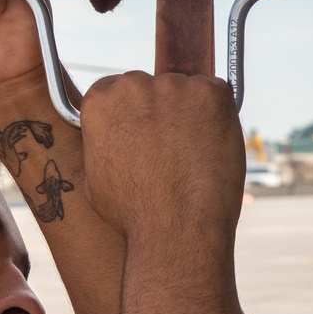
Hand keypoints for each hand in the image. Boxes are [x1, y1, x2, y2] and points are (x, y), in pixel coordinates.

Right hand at [79, 70, 246, 237]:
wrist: (176, 228)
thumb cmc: (133, 213)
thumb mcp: (95, 176)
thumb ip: (101, 143)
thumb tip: (107, 136)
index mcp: (101, 101)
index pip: (114, 89)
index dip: (130, 112)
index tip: (140, 131)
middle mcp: (134, 85)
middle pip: (150, 87)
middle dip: (159, 112)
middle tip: (168, 148)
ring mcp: (175, 86)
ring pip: (184, 92)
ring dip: (189, 115)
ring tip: (191, 156)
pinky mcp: (212, 94)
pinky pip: (217, 95)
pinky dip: (218, 116)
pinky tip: (210, 149)